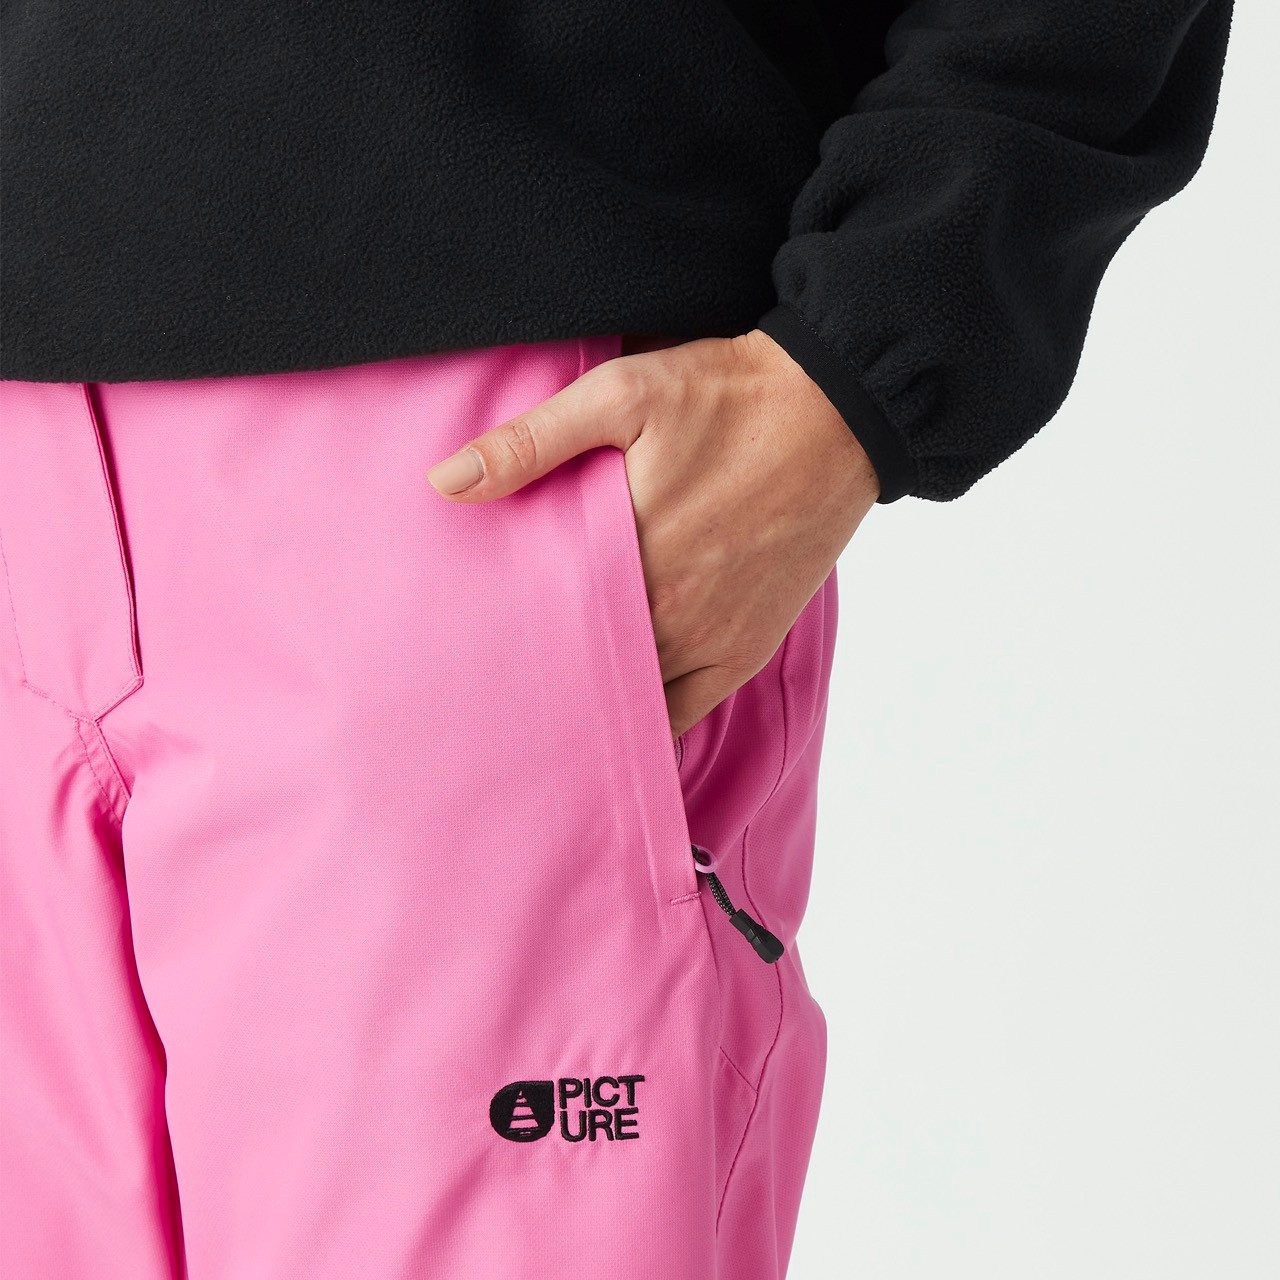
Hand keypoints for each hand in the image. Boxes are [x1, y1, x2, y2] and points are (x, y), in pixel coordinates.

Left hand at [426, 329, 879, 737]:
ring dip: (590, 702)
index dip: (505, 641)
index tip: (469, 650)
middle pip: (582, 669)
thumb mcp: (624, 394)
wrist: (840, 412)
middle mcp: (666, 614)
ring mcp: (709, 639)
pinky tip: (616, 724)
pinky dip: (649, 721)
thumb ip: (533, 441)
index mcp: (626, 556)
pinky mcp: (745, 648)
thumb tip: (446, 482)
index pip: (543, 624)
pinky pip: (685, 712)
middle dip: (542, 675)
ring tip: (544, 713)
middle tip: (494, 689)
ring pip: (630, 701)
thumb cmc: (730, 398)